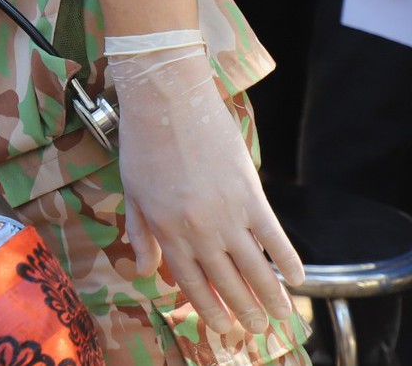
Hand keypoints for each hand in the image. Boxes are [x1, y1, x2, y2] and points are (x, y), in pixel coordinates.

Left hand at [109, 43, 305, 343]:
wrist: (167, 101)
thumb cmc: (143, 143)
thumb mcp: (132, 191)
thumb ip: (140, 233)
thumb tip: (147, 271)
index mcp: (166, 229)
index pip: (191, 282)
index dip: (209, 307)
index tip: (223, 327)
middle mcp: (197, 229)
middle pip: (226, 281)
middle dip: (243, 309)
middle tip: (256, 328)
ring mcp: (226, 213)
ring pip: (254, 267)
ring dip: (270, 295)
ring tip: (282, 314)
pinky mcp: (250, 194)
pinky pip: (274, 235)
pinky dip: (287, 259)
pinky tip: (297, 277)